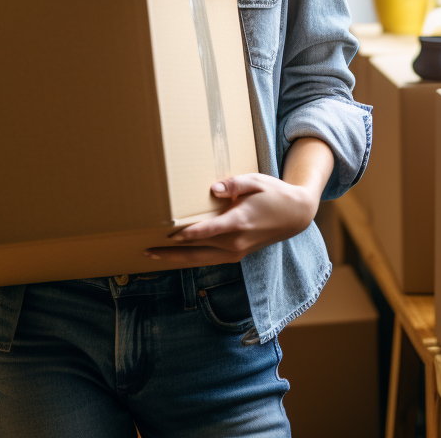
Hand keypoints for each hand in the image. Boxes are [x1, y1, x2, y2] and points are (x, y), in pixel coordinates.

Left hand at [143, 173, 319, 266]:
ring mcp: (236, 251)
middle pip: (198, 250)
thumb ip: (234, 184)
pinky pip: (209, 259)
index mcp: (239, 222)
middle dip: (171, 252)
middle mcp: (236, 242)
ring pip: (201, 259)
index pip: (208, 231)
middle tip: (145, 250)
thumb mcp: (256, 181)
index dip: (187, 234)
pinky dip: (191, 258)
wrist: (295, 215)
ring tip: (153, 256)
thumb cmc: (274, 194)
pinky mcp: (237, 254)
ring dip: (177, 259)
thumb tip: (213, 189)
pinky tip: (176, 256)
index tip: (168, 235)